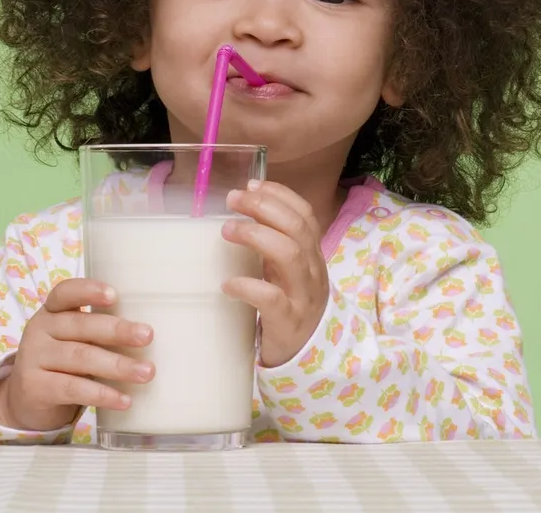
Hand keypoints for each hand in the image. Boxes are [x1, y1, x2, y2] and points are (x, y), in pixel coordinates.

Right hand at [0, 278, 154, 431]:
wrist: (28, 400)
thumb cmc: (65, 362)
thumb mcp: (77, 339)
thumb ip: (102, 331)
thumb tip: (152, 335)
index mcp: (53, 311)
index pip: (65, 293)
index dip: (88, 290)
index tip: (114, 295)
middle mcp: (39, 330)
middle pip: (80, 326)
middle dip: (118, 331)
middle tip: (148, 336)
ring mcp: (33, 358)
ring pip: (80, 358)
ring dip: (117, 365)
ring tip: (147, 373)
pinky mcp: (34, 387)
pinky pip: (72, 389)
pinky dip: (101, 395)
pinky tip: (124, 400)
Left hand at [223, 181, 329, 367]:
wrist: (312, 355)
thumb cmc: (292, 306)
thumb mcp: (289, 272)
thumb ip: (275, 246)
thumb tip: (242, 212)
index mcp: (313, 254)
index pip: (305, 214)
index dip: (280, 195)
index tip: (251, 184)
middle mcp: (312, 270)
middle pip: (297, 228)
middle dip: (264, 207)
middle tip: (233, 200)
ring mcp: (303, 296)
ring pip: (289, 256)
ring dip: (256, 236)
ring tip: (227, 230)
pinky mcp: (289, 322)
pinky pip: (272, 300)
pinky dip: (248, 287)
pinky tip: (227, 283)